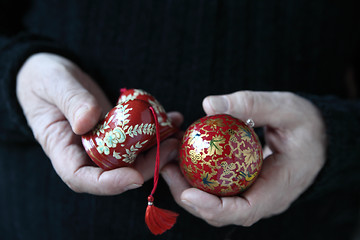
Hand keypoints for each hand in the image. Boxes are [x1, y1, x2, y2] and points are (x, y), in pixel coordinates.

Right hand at [16, 53, 181, 194]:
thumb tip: (88, 122)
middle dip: (146, 165)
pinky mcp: (116, 131)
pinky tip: (173, 117)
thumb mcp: (54, 84)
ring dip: (158, 149)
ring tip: (177, 133)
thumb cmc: (44, 79)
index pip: (82, 178)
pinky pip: (137, 136)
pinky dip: (157, 129)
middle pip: (116, 171)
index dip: (109, 184)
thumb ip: (70, 101)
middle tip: (170, 147)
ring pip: (132, 156)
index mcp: (62, 149)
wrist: (51, 75)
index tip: (133, 178)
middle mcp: (85, 152)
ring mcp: (103, 143)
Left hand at [161, 91, 325, 225]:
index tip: (188, 192)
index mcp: (278, 189)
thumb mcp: (286, 108)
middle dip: (189, 196)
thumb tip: (208, 104)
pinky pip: (217, 187)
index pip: (244, 211)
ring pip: (214, 201)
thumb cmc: (306, 125)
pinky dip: (198, 175)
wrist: (317, 136)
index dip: (213, 208)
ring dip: (187, 186)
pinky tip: (185, 155)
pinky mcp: (244, 185)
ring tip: (169, 161)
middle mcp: (262, 199)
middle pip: (220, 211)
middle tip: (167, 168)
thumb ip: (251, 104)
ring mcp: (252, 194)